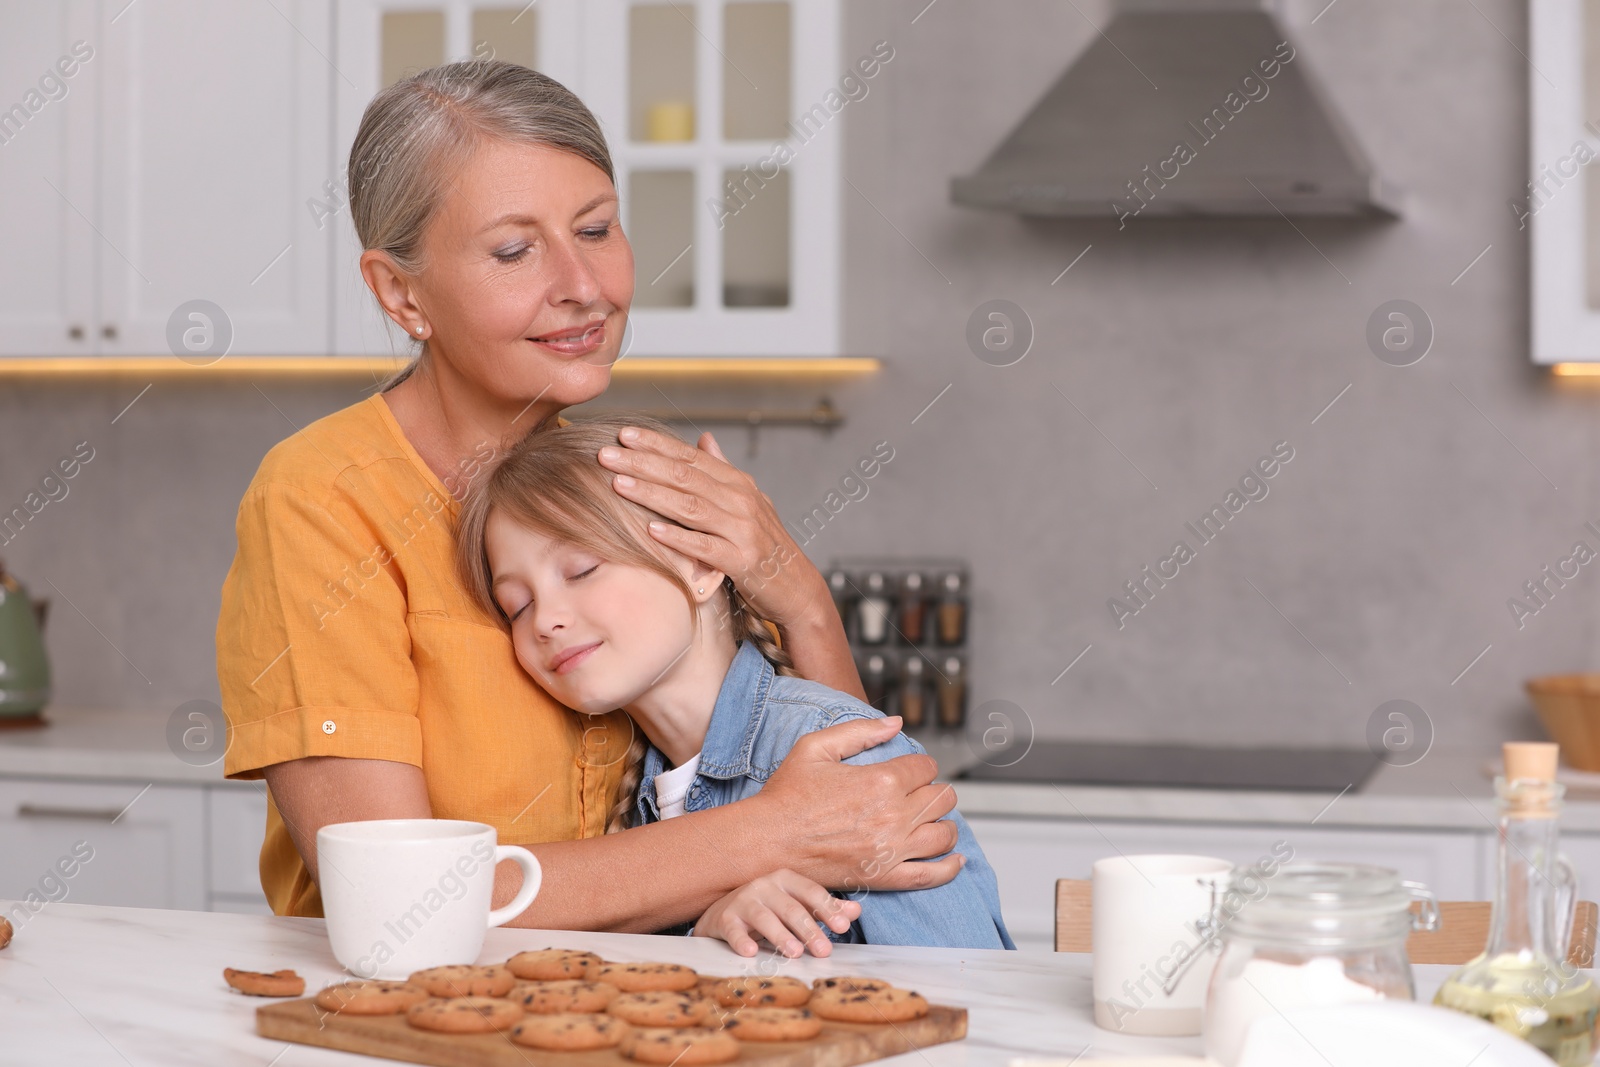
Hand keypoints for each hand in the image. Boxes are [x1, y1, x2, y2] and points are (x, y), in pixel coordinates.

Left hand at [597, 426, 817, 626]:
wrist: (797, 588)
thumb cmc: (765, 545)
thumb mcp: (748, 501)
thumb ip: (722, 471)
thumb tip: (703, 439)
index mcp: (738, 483)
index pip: (690, 457)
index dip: (656, 444)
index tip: (624, 434)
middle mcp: (741, 501)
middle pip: (685, 476)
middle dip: (643, 463)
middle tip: (606, 454)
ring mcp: (743, 530)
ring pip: (691, 506)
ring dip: (652, 493)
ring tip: (618, 483)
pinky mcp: (743, 561)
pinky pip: (705, 548)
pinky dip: (678, 538)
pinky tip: (651, 530)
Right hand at [694, 868, 860, 957]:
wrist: (722, 911)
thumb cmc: (768, 908)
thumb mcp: (796, 903)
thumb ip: (824, 908)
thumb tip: (855, 911)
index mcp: (786, 880)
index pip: (811, 892)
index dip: (827, 909)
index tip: (842, 927)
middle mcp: (764, 886)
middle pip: (791, 908)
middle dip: (809, 929)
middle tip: (824, 951)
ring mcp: (743, 901)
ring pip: (764, 918)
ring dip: (780, 935)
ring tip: (795, 953)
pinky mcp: (724, 919)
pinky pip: (733, 930)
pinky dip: (741, 940)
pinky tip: (750, 951)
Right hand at [753, 717, 963, 892]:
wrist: (767, 841)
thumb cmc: (787, 795)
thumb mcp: (816, 747)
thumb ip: (859, 731)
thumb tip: (896, 723)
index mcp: (880, 780)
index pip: (925, 768)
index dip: (921, 766)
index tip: (911, 770)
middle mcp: (892, 815)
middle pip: (940, 799)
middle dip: (934, 791)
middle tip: (920, 793)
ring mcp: (891, 849)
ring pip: (943, 834)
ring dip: (943, 823)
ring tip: (931, 820)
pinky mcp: (884, 877)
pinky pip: (931, 875)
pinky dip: (949, 867)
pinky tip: (954, 859)